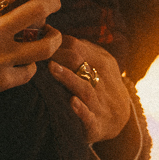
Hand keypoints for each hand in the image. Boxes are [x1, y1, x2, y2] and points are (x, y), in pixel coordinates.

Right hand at [0, 0, 61, 108]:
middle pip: (38, 10)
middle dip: (53, 2)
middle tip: (54, 2)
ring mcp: (0, 59)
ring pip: (45, 46)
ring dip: (54, 37)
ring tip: (52, 34)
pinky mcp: (2, 81)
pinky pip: (29, 71)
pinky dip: (31, 66)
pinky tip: (28, 62)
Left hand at [48, 36, 131, 150]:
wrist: (121, 121)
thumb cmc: (102, 87)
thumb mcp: (100, 65)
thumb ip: (82, 50)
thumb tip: (53, 33)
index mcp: (105, 64)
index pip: (79, 47)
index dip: (57, 42)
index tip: (37, 40)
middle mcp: (104, 82)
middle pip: (82, 64)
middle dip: (60, 56)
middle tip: (39, 52)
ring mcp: (101, 104)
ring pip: (85, 89)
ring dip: (68, 78)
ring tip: (52, 68)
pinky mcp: (97, 126)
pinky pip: (90, 118)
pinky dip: (81, 110)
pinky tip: (71, 102)